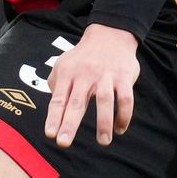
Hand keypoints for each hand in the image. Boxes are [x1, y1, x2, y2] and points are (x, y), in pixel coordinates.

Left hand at [45, 24, 139, 147]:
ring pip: (104, 100)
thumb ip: (55, 84)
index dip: (53, 117)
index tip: (50, 134)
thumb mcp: (63, 64)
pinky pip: (126, 98)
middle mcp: (85, 75)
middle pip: (77, 102)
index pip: (58, 99)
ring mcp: (105, 76)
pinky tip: (119, 128)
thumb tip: (53, 108)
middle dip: (70, 123)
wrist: (109, 35)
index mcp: (68, 74)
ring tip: (103, 141)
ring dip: (104, 122)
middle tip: (64, 142)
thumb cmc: (83, 57)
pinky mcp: (124, 77)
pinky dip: (124, 115)